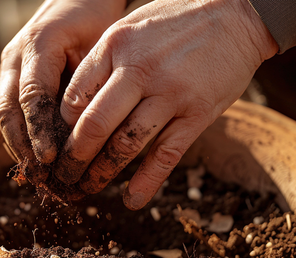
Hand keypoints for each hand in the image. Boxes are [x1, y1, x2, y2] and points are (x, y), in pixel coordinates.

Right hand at [0, 0, 125, 182]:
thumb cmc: (96, 19)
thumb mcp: (99, 45)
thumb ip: (87, 84)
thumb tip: (85, 134)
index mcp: (38, 44)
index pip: (32, 96)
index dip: (39, 131)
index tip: (50, 158)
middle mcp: (14, 58)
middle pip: (6, 112)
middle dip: (23, 148)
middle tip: (44, 178)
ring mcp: (8, 68)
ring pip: (1, 117)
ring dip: (18, 149)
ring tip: (40, 178)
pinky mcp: (10, 79)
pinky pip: (6, 115)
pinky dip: (18, 140)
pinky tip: (36, 161)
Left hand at [54, 0, 277, 208]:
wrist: (236, 11)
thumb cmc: (176, 20)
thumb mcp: (131, 26)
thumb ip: (105, 60)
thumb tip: (76, 102)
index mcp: (115, 45)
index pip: (74, 97)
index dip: (62, 129)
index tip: (58, 145)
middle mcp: (139, 70)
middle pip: (95, 125)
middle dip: (74, 158)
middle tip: (64, 177)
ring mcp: (170, 93)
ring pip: (127, 144)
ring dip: (103, 173)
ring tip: (89, 189)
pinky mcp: (198, 113)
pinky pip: (166, 155)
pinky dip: (147, 182)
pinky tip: (132, 200)